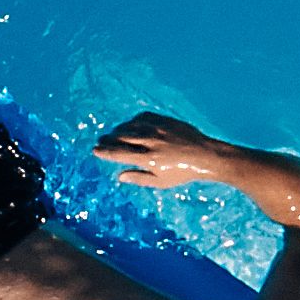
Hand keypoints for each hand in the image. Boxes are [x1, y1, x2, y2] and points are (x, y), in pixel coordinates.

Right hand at [94, 111, 228, 188]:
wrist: (205, 155)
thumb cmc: (182, 172)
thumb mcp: (161, 182)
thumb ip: (139, 178)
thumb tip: (120, 176)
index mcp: (149, 159)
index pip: (120, 154)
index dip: (105, 152)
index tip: (95, 150)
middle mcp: (151, 142)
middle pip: (121, 137)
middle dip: (108, 139)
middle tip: (101, 141)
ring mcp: (158, 129)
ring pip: (131, 126)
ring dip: (119, 130)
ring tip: (114, 135)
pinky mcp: (164, 121)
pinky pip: (143, 117)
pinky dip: (134, 121)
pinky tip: (131, 126)